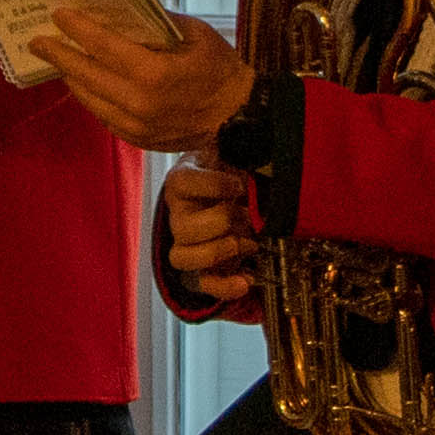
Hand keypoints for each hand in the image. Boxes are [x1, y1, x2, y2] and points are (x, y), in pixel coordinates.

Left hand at [42, 6, 249, 149]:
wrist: (240, 116)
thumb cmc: (219, 67)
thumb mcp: (194, 33)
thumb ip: (155, 20)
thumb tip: (121, 5)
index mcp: (156, 74)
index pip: (104, 47)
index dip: (78, 29)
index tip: (59, 14)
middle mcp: (141, 103)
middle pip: (87, 75)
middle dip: (60, 55)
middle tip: (38, 41)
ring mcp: (137, 126)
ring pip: (90, 98)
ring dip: (71, 77)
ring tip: (57, 60)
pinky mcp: (138, 139)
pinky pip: (103, 116)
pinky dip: (90, 97)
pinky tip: (82, 83)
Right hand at [157, 162, 258, 302]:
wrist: (231, 193)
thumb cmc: (229, 172)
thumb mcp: (231, 154)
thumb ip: (238, 150)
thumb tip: (256, 148)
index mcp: (181, 182)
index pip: (181, 183)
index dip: (212, 185)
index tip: (238, 185)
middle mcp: (178, 214)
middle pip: (186, 227)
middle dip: (224, 221)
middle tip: (248, 214)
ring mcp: (186, 243)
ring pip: (184, 257)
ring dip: (221, 251)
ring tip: (249, 243)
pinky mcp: (202, 266)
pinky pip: (203, 283)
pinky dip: (225, 286)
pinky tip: (247, 279)